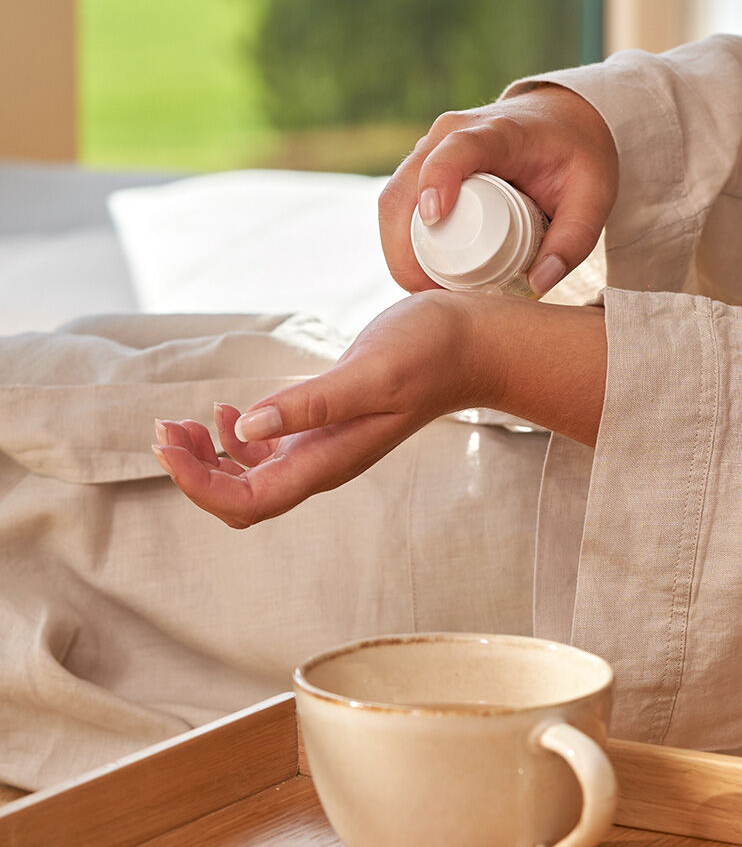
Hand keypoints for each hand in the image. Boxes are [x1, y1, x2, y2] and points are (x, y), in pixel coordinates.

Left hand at [152, 291, 607, 527]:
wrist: (472, 345)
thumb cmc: (428, 354)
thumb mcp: (368, 373)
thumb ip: (310, 403)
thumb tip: (248, 425)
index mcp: (328, 461)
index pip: (246, 501)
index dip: (197, 483)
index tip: (167, 442)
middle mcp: (323, 464)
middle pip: (241, 501)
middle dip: (194, 475)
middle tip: (164, 429)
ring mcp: (326, 448)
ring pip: (251, 480)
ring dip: (209, 459)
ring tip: (184, 422)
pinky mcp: (330, 426)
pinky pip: (271, 452)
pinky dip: (237, 438)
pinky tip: (229, 411)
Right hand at [379, 84, 617, 296]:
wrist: (562, 120)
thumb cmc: (578, 156)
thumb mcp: (594, 195)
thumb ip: (574, 240)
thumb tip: (538, 283)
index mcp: (498, 133)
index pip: (456, 150)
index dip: (438, 180)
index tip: (434, 219)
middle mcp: (452, 134)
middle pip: (405, 187)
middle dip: (406, 248)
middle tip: (434, 297)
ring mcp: (431, 150)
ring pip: (393, 202)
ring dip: (400, 252)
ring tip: (430, 295)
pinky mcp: (423, 168)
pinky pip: (398, 208)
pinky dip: (402, 245)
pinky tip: (422, 278)